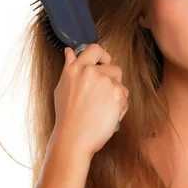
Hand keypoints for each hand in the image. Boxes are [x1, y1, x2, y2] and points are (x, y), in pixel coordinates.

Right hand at [50, 43, 128, 158]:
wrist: (73, 138)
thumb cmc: (66, 117)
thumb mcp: (62, 87)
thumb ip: (69, 68)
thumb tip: (69, 51)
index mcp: (76, 68)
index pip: (94, 49)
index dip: (103, 56)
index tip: (104, 63)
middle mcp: (90, 71)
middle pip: (114, 68)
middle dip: (112, 81)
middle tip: (103, 97)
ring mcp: (105, 81)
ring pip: (121, 84)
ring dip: (116, 95)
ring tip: (103, 109)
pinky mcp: (117, 94)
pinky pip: (125, 97)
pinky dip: (120, 108)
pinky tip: (107, 116)